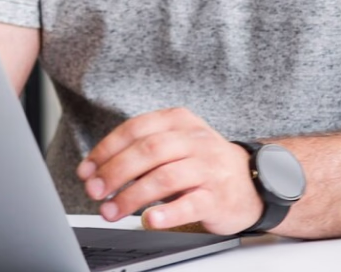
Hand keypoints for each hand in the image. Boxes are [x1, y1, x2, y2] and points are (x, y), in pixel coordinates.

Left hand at [75, 107, 264, 234]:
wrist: (254, 180)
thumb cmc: (203, 163)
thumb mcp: (176, 143)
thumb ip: (141, 151)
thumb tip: (95, 170)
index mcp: (179, 121)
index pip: (135, 129)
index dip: (106, 150)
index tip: (86, 170)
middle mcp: (195, 140)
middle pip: (148, 151)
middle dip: (114, 173)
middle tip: (94, 192)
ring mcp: (209, 168)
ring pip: (165, 177)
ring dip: (132, 196)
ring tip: (111, 211)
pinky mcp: (218, 196)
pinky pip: (190, 204)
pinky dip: (167, 213)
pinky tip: (148, 220)